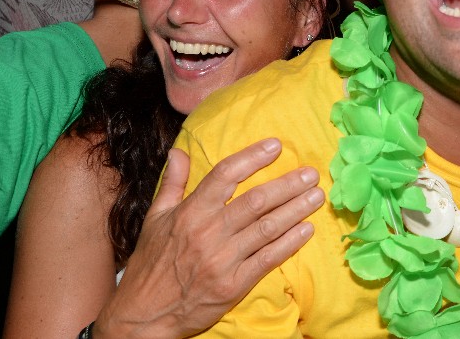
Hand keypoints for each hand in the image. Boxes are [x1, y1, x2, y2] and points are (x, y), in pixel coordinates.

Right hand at [92, 140, 324, 338]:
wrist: (143, 314)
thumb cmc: (151, 264)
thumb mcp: (154, 218)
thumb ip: (172, 183)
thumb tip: (178, 152)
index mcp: (190, 212)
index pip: (226, 174)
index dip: (253, 157)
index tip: (276, 145)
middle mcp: (208, 232)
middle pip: (256, 200)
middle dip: (288, 185)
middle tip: (311, 174)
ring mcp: (222, 259)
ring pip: (267, 227)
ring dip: (296, 209)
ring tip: (316, 196)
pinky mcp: (233, 285)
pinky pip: (268, 259)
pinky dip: (290, 243)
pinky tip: (307, 230)